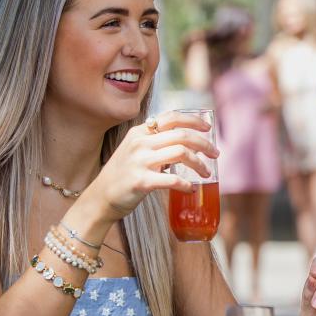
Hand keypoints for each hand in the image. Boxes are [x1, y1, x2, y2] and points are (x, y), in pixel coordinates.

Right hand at [83, 111, 218, 222]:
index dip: (193, 120)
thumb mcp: (136, 151)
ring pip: (181, 154)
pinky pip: (172, 180)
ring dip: (199, 164)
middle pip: (182, 135)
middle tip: (215, 154)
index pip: (171, 117)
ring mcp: (139, 161)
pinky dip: (186, 184)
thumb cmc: (123, 175)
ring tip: (206, 173)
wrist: (100, 197)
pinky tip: (191, 188)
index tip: (208, 128)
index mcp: (140, 132)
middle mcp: (140, 143)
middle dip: (204, 144)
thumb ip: (156, 144)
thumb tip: (188, 144)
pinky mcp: (141, 181)